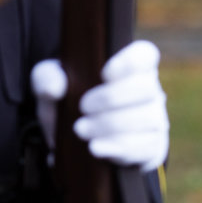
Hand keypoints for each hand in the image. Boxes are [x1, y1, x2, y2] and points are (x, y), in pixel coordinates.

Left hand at [30, 40, 169, 170]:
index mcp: (131, 68)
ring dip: (110, 125)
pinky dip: (118, 148)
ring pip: (146, 119)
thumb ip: (46, 77)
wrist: (73, 144)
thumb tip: (55, 87)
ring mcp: (155, 120)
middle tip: (82, 107)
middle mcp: (150, 90)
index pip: (145, 54)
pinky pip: (144, 147)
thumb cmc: (68, 104)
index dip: (130, 62)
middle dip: (111, 99)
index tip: (103, 74)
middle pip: (146, 88)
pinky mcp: (152, 147)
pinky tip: (94, 148)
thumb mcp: (50, 86)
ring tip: (81, 130)